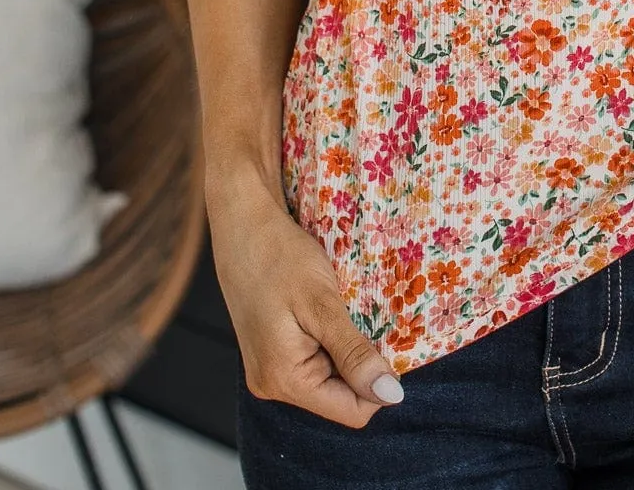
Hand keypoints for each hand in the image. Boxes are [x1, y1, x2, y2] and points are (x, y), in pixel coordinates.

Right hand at [207, 169, 404, 426]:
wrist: (243, 222)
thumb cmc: (279, 256)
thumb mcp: (322, 304)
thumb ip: (354, 354)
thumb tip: (390, 397)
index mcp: (284, 380)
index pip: (352, 411)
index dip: (380, 383)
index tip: (390, 341)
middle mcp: (272, 384)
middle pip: (340, 396)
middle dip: (363, 363)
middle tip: (366, 318)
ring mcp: (269, 369)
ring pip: (330, 377)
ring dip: (348, 348)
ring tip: (348, 310)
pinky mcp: (272, 351)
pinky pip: (315, 360)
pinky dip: (332, 339)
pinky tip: (333, 309)